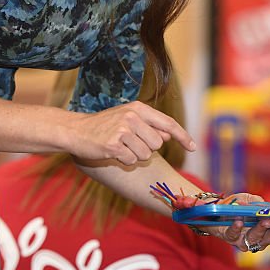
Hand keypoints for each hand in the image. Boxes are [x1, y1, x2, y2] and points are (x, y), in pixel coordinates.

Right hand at [64, 102, 194, 164]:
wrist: (76, 130)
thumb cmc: (105, 126)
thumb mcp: (128, 119)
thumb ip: (150, 126)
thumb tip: (168, 135)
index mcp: (139, 108)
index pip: (168, 123)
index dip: (183, 136)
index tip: (193, 147)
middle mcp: (132, 116)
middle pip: (157, 144)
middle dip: (147, 148)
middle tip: (130, 143)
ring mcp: (122, 130)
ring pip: (145, 154)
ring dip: (135, 156)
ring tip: (120, 147)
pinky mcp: (113, 144)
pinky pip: (131, 161)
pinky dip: (124, 161)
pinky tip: (113, 152)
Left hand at [207, 193, 269, 250]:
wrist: (213, 211)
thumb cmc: (237, 206)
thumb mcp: (251, 200)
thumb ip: (261, 203)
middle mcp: (264, 238)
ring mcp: (248, 241)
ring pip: (259, 238)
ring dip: (263, 228)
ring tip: (266, 219)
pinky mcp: (231, 238)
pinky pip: (235, 235)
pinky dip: (237, 227)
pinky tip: (238, 220)